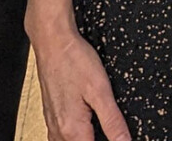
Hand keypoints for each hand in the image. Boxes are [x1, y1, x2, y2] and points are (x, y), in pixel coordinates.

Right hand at [30, 23, 131, 140]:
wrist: (52, 41)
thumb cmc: (74, 60)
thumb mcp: (101, 91)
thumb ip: (113, 121)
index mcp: (73, 129)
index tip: (119, 138)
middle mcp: (59, 130)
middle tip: (113, 134)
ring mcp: (52, 123)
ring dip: (84, 140)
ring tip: (101, 132)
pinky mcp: (51, 114)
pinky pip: (60, 138)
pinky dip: (74, 138)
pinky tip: (84, 130)